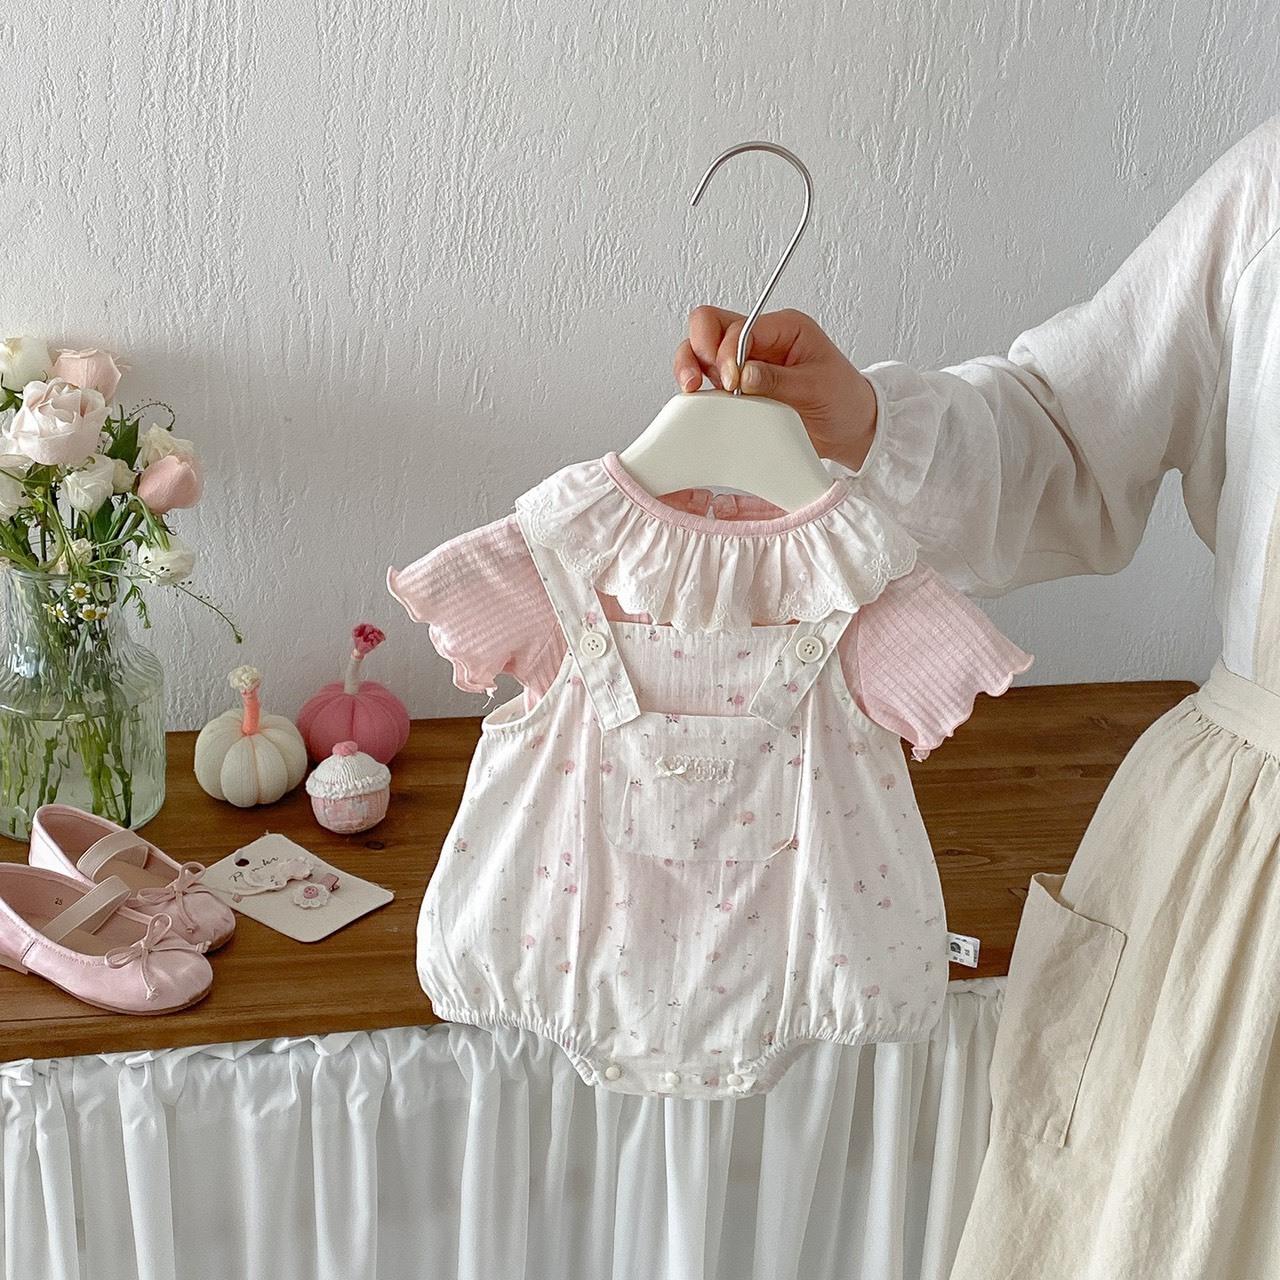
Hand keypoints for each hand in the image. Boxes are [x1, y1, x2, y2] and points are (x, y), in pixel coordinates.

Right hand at [673, 306, 877, 470]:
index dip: (728, 352)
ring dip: (689, 368)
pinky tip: (699, 403)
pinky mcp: (737, 389)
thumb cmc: (842, 399)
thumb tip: (743, 375)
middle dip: (697, 347)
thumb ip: (777, 380)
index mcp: (783, 328)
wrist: (849, 428)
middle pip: (709, 326)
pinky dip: (698, 391)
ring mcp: (744, 364)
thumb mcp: (816, 387)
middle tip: (696, 378)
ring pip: (700, 352)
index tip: (734, 383)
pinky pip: (707, 382)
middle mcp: (759, 341)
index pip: (739, 326)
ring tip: (691, 389)